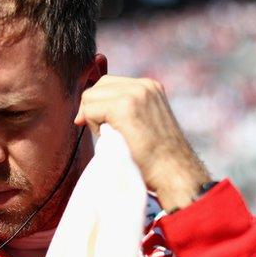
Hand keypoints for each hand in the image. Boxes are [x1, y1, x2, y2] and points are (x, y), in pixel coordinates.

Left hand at [74, 75, 210, 210]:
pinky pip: (90, 110)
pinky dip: (94, 126)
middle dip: (92, 109)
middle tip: (104, 132)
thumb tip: (82, 112)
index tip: (102, 126)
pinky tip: (112, 138)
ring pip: (90, 97)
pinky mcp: (124, 106)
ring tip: (113, 135)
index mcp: (149, 86)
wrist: (173, 171)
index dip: (98, 105)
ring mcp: (135, 93)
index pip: (108, 84)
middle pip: (97, 86)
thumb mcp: (142, 122)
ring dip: (94, 118)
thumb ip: (122, 109)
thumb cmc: (155, 156)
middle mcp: (143, 85)